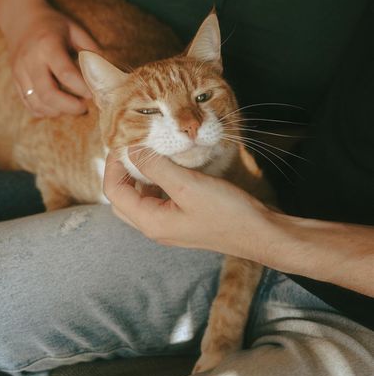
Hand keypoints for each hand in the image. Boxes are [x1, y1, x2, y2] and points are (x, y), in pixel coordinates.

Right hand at [10, 7, 99, 116]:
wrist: (21, 18)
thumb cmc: (54, 25)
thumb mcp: (74, 30)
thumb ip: (90, 50)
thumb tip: (108, 72)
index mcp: (47, 45)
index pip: (65, 73)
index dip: (81, 87)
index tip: (93, 93)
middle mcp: (31, 60)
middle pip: (48, 94)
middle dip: (69, 106)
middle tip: (84, 108)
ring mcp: (20, 71)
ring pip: (37, 103)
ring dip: (57, 111)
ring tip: (72, 107)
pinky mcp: (15, 80)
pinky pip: (28, 104)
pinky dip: (44, 111)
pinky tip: (57, 108)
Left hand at [103, 150, 270, 260]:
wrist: (260, 233)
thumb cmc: (226, 211)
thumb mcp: (187, 185)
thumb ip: (155, 167)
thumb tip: (132, 151)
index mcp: (149, 222)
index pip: (114, 192)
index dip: (113, 165)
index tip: (125, 142)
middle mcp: (154, 227)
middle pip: (122, 198)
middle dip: (121, 172)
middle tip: (132, 148)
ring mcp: (168, 225)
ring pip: (139, 199)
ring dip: (138, 176)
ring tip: (148, 154)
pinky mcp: (181, 220)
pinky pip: (157, 200)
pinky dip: (155, 182)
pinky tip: (167, 167)